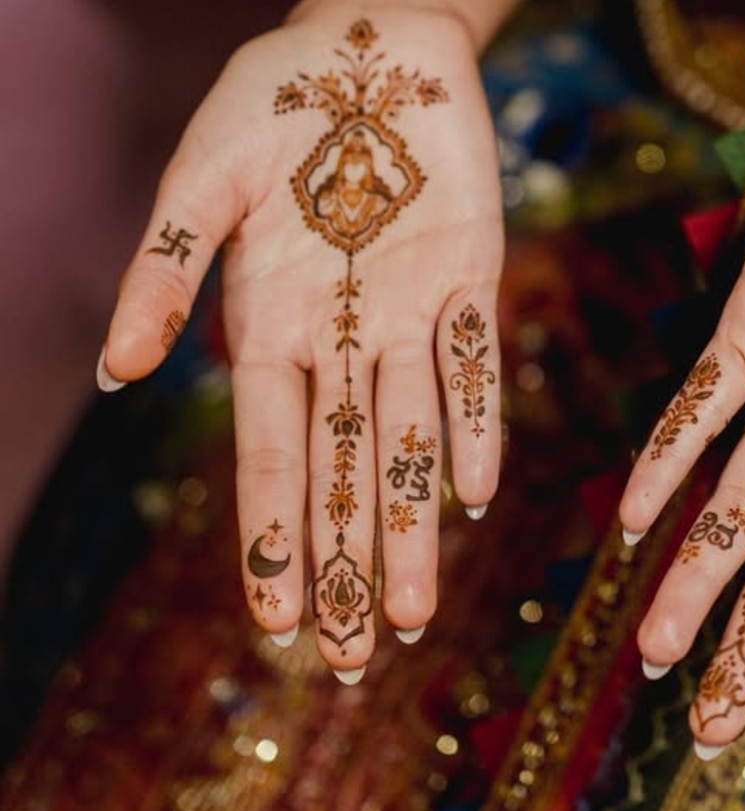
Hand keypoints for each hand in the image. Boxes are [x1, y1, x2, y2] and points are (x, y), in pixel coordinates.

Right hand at [98, 8, 503, 678]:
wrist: (364, 46)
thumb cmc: (267, 108)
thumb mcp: (195, 186)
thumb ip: (163, 277)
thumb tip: (112, 373)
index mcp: (268, 328)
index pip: (271, 457)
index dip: (274, 539)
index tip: (274, 622)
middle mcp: (341, 342)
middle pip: (345, 473)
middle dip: (347, 564)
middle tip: (352, 658)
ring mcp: (409, 316)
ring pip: (411, 440)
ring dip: (411, 525)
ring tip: (410, 613)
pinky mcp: (472, 279)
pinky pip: (473, 365)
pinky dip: (475, 422)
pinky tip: (474, 492)